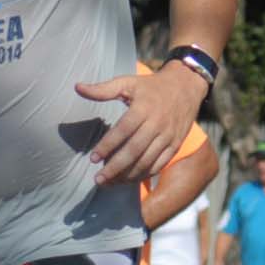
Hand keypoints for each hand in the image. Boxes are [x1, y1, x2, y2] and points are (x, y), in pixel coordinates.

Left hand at [77, 61, 210, 186]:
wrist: (186, 86)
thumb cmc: (151, 86)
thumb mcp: (128, 82)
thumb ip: (103, 89)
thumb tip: (77, 88)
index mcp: (143, 108)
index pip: (122, 131)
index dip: (107, 146)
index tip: (93, 158)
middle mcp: (157, 124)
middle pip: (134, 151)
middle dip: (115, 167)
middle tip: (98, 179)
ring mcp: (168, 136)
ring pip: (147, 161)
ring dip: (128, 175)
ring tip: (110, 182)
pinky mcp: (175, 145)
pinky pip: (159, 164)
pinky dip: (144, 174)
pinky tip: (129, 179)